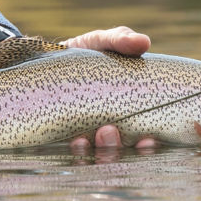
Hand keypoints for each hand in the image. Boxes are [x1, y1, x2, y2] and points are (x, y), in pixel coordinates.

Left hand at [63, 26, 155, 151]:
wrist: (50, 57)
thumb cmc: (86, 52)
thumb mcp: (104, 42)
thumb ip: (122, 40)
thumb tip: (144, 42)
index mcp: (129, 114)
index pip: (145, 141)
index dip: (150, 147)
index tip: (147, 139)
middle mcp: (113, 132)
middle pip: (122, 155)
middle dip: (119, 150)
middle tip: (110, 130)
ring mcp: (90, 140)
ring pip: (101, 160)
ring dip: (103, 152)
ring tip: (98, 132)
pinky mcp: (67, 142)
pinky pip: (76, 159)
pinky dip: (80, 155)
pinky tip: (78, 141)